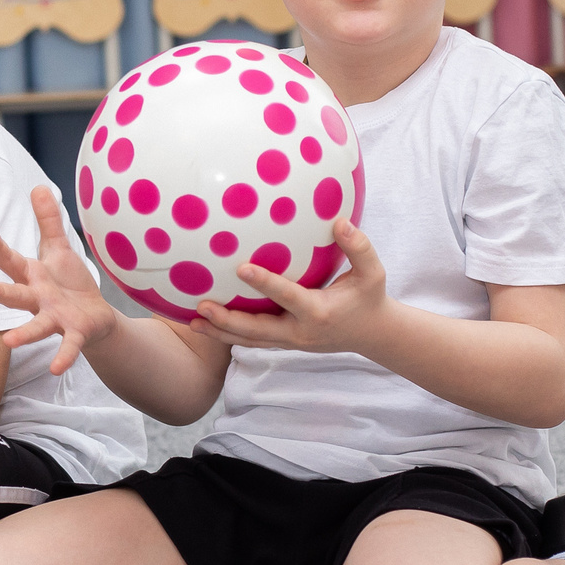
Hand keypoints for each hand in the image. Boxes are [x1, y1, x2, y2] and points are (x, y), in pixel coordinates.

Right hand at [0, 186, 124, 374]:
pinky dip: (63, 356)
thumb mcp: (59, 250)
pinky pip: (68, 346)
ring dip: (23, 334)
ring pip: (36, 325)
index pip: (11, 261)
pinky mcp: (75, 333)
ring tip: (8, 342)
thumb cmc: (70, 284)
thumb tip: (38, 186)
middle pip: (16, 295)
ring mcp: (54, 318)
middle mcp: (38, 300)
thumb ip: (48, 221)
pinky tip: (56, 369)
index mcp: (33, 277)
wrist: (95, 319)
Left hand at [187, 217, 391, 355]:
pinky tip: (205, 326)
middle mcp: (301, 332)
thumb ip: (360, 248)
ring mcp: (290, 342)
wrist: (372, 335)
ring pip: (250, 340)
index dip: (265, 283)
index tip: (241, 268)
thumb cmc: (370, 299)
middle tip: (202, 306)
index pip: (288, 297)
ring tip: (192, 322)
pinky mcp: (284, 343)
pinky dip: (228, 336)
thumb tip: (340, 221)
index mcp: (319, 313)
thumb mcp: (373, 273)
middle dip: (229, 320)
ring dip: (220, 333)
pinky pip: (253, 341)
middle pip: (258, 330)